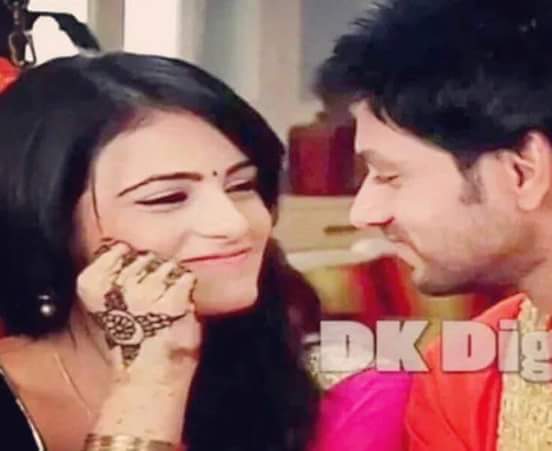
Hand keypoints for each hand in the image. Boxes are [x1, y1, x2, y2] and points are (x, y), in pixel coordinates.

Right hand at [77, 239, 200, 377]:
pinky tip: (178, 309)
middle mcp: (117, 285)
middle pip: (145, 255)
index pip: (116, 248)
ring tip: (164, 308)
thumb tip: (127, 249)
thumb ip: (112, 277)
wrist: (147, 377)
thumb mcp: (107, 306)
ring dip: (171, 281)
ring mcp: (146, 292)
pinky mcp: (173, 300)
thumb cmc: (131, 345)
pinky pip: (186, 277)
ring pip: (167, 264)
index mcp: (93, 285)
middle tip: (151, 301)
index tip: (131, 281)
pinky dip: (187, 291)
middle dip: (152, 271)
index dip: (129, 261)